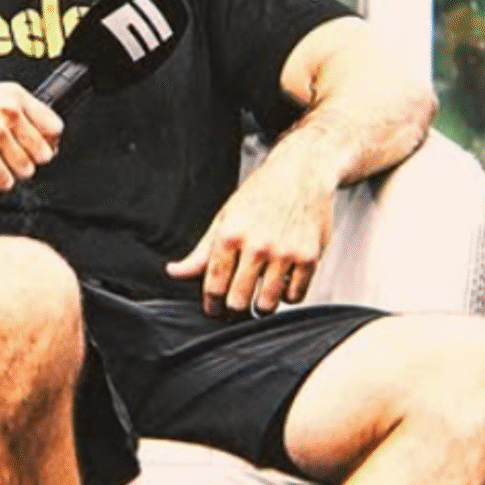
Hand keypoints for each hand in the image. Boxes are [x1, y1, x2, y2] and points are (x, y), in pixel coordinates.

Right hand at [0, 83, 63, 191]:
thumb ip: (16, 112)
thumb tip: (45, 137)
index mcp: (12, 95)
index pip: (54, 126)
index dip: (48, 143)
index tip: (40, 149)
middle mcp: (7, 110)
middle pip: (43, 152)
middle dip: (27, 161)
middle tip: (7, 159)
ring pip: (25, 170)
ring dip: (9, 173)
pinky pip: (4, 181)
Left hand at [166, 148, 335, 315]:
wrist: (300, 173)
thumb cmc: (259, 195)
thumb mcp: (225, 218)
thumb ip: (201, 252)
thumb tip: (174, 272)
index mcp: (230, 235)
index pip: (214, 285)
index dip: (211, 305)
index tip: (214, 310)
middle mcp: (257, 245)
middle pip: (239, 300)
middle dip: (234, 309)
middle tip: (236, 307)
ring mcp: (285, 252)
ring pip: (267, 304)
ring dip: (260, 307)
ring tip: (258, 299)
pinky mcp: (309, 257)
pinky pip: (295, 296)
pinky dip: (287, 296)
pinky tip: (281, 285)